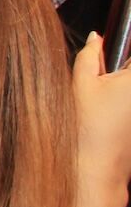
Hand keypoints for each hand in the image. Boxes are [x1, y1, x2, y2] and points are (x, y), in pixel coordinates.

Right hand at [72, 32, 130, 190]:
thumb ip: (89, 55)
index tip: (111, 61)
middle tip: (107, 81)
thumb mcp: (81, 84)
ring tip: (108, 103)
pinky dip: (124, 106)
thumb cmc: (89, 128)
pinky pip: (130, 106)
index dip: (120, 53)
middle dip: (123, 72)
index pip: (130, 50)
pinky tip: (114, 118)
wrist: (97, 167)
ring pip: (130, 91)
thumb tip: (95, 39)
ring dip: (123, 92)